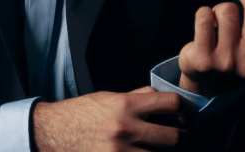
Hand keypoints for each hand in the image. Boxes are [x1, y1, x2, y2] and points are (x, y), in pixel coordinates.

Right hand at [32, 87, 190, 150]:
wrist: (54, 132)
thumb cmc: (82, 113)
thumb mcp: (109, 97)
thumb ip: (137, 97)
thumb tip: (162, 97)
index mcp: (125, 104)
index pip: (170, 102)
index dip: (187, 109)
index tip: (190, 115)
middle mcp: (125, 128)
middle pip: (174, 137)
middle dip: (183, 138)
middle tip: (183, 137)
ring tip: (164, 146)